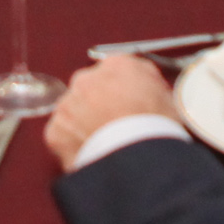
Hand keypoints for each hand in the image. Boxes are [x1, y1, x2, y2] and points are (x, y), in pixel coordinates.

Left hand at [45, 55, 179, 171]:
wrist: (135, 158)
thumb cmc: (157, 129)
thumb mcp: (168, 98)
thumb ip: (150, 83)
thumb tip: (144, 88)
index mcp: (118, 65)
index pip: (117, 72)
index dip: (123, 91)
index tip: (127, 106)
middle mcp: (88, 78)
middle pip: (90, 89)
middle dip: (98, 105)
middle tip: (114, 128)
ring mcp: (68, 104)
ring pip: (73, 112)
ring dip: (83, 125)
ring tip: (104, 147)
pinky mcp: (56, 131)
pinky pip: (63, 137)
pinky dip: (73, 146)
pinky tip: (91, 157)